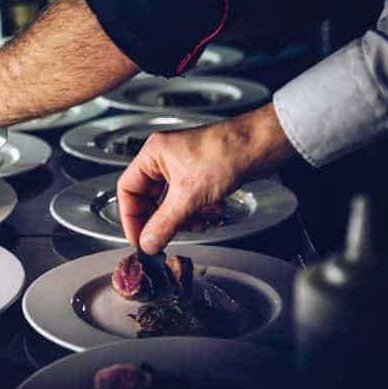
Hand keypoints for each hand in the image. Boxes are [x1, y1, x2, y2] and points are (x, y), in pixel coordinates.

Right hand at [118, 103, 294, 253]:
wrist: (260, 145)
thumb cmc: (225, 153)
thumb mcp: (189, 195)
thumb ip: (164, 223)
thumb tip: (148, 243)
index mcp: (152, 154)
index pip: (127, 189)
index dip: (130, 217)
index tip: (139, 238)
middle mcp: (164, 159)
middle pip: (149, 198)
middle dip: (162, 219)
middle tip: (166, 238)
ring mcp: (183, 167)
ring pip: (170, 202)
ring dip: (183, 218)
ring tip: (198, 222)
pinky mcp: (200, 175)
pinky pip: (188, 201)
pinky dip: (197, 211)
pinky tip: (211, 213)